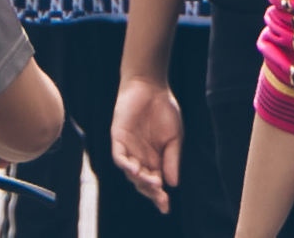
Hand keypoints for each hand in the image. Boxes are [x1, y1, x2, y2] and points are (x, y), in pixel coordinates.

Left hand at [108, 76, 179, 202]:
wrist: (151, 86)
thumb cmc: (164, 109)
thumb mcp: (175, 137)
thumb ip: (172, 159)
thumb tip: (173, 183)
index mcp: (154, 159)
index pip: (154, 183)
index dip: (159, 196)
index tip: (166, 206)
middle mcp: (140, 157)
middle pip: (142, 182)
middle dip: (151, 192)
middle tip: (160, 197)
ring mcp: (128, 148)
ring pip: (130, 173)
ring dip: (140, 180)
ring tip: (152, 183)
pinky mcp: (118, 138)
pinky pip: (119, 156)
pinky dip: (125, 165)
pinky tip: (135, 170)